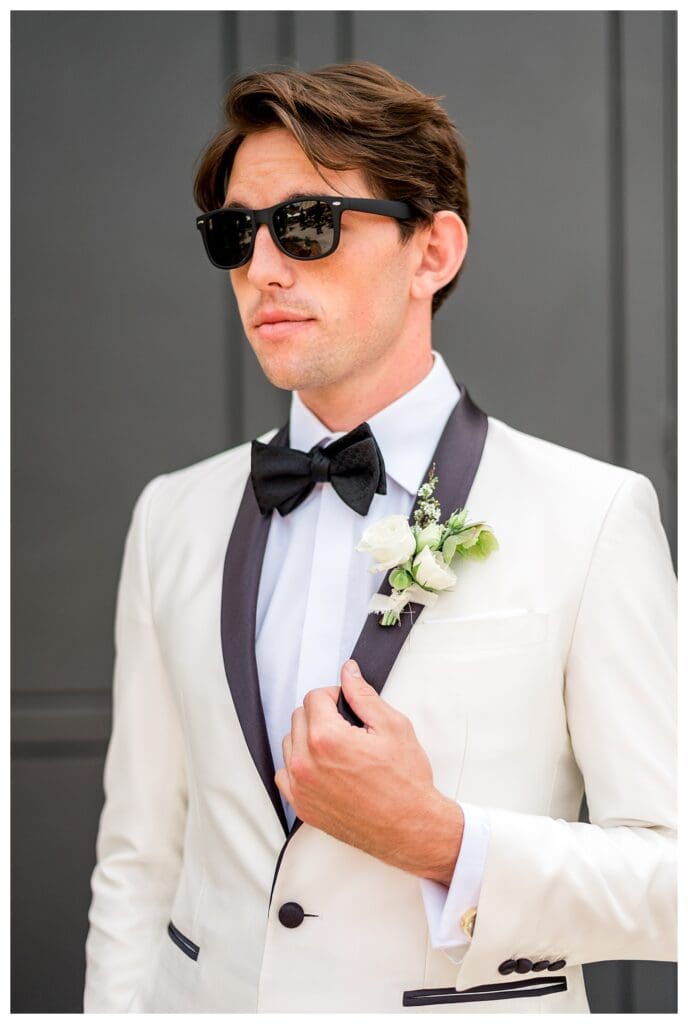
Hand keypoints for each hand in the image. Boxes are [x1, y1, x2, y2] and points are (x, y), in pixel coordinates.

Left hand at [275, 659, 463, 882]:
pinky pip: (285, 773)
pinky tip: (324, 768)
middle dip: (322, 715)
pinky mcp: (302, 806)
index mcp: (327, 739)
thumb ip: (363, 695)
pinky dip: (300, 766)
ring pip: (290, 743)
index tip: (348, 706)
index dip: (335, 695)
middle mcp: (307, 763)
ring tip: (338, 748)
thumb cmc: (405, 783)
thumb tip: (349, 672)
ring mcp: (301, 787)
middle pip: (299, 717)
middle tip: (348, 727)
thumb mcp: (392, 726)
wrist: (410, 828)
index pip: (314, 697)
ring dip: (308, 738)